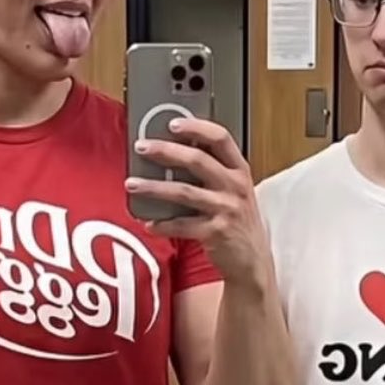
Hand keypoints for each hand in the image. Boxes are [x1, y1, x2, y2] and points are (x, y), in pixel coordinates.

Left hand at [126, 117, 269, 284]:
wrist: (252, 261)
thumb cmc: (237, 222)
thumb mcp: (234, 192)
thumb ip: (213, 173)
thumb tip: (174, 156)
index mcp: (239, 171)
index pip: (220, 138)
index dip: (196, 127)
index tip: (172, 123)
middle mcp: (234, 187)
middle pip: (197, 160)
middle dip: (165, 151)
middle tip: (142, 147)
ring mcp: (226, 209)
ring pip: (184, 192)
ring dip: (154, 187)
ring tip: (132, 184)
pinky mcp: (216, 233)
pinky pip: (182, 225)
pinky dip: (163, 225)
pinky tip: (148, 223)